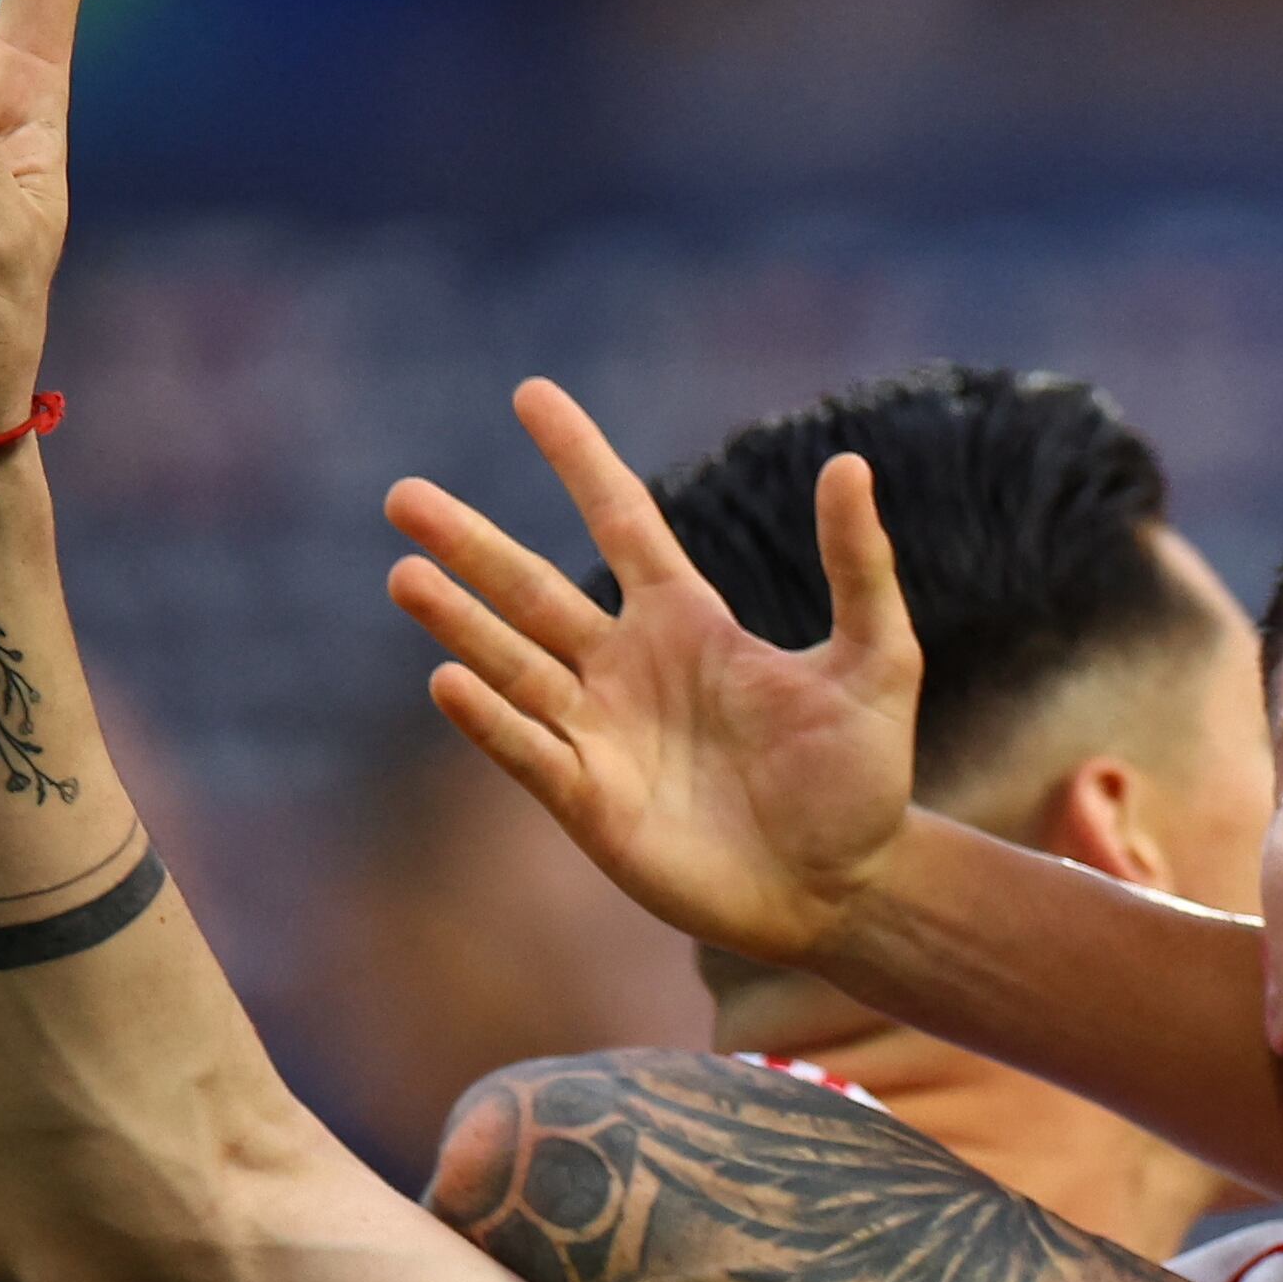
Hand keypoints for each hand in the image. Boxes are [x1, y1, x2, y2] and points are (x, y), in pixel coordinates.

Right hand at [384, 381, 923, 967]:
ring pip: (513, 664)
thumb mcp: (879, 661)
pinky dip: (490, 719)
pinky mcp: (591, 802)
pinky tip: (447, 680)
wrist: (848, 888)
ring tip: (406, 574)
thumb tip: (849, 463)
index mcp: (688, 622)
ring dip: (460, 623)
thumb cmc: (862, 777)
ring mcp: (602, 733)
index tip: (531, 394)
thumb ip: (860, 567)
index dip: (579, 459)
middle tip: (403, 496)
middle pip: (533, 591)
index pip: (621, 520)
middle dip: (471, 545)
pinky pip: (528, 751)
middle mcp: (628, 668)